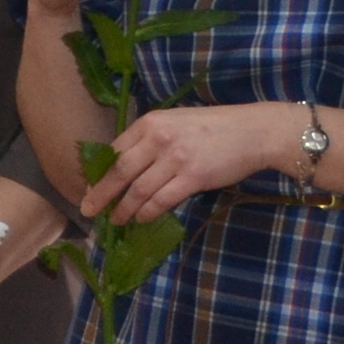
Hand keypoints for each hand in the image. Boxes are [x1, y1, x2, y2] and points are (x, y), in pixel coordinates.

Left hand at [82, 102, 298, 225]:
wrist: (254, 131)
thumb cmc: (215, 127)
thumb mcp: (176, 122)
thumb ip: (151, 139)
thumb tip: (126, 166)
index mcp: (150, 123)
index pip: (114, 151)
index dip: (99, 174)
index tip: (90, 189)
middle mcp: (158, 139)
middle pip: (120, 172)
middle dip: (101, 195)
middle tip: (89, 211)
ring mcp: (175, 158)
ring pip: (139, 190)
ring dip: (125, 209)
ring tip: (117, 221)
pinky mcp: (193, 177)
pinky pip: (162, 200)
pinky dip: (148, 212)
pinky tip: (142, 219)